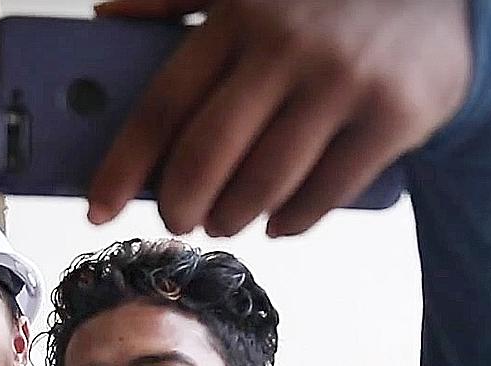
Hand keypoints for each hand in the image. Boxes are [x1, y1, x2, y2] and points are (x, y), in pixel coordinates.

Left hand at [87, 0, 472, 236]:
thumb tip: (106, 14)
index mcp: (241, 13)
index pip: (163, 105)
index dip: (122, 166)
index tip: (98, 208)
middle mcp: (288, 47)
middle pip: (207, 157)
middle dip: (179, 204)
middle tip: (176, 218)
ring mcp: (343, 84)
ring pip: (264, 184)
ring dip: (233, 217)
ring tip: (224, 219)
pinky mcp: (392, 117)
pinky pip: (324, 193)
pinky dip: (292, 220)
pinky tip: (278, 221)